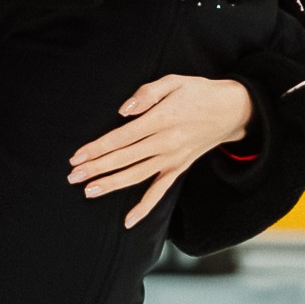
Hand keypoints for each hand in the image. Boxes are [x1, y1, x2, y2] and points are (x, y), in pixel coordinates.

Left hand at [68, 75, 253, 229]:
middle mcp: (165, 143)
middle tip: (72, 177)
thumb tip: (124, 110)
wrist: (232, 110)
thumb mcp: (175, 81)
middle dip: (96, 168)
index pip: (121, 137)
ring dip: (111, 185)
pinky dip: (144, 208)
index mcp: (161, 120)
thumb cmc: (198, 92)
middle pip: (124, 159)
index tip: (77, 157)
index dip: (97, 148)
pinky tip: (128, 221)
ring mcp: (172, 159)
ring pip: (136, 176)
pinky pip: (160, 192)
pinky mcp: (178, 169)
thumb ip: (147, 93)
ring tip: (88, 191)